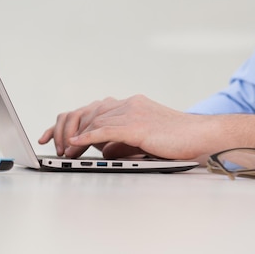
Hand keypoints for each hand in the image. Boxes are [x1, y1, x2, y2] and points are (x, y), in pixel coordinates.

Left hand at [38, 95, 207, 159]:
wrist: (202, 135)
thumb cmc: (177, 140)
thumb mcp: (143, 138)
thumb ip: (121, 141)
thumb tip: (102, 151)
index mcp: (130, 104)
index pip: (92, 110)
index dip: (70, 122)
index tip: (53, 135)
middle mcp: (128, 104)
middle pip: (87, 112)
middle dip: (65, 129)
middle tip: (52, 145)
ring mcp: (133, 112)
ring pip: (94, 121)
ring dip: (75, 137)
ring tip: (63, 151)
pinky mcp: (138, 125)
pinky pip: (106, 130)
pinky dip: (87, 137)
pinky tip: (75, 145)